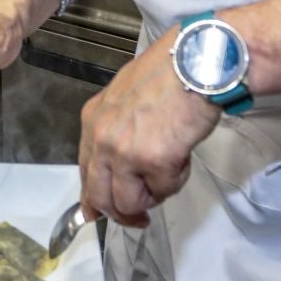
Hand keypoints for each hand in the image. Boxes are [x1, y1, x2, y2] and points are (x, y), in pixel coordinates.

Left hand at [77, 34, 220, 228]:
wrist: (195, 63)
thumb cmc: (169, 73)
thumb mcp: (126, 97)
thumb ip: (116, 129)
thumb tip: (115, 162)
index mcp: (93, 120)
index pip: (85, 171)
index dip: (93, 198)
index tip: (98, 213)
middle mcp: (102, 138)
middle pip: (100, 196)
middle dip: (121, 213)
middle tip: (139, 218)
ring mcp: (125, 152)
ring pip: (129, 203)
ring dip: (152, 196)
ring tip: (169, 172)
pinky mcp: (154, 161)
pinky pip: (163, 190)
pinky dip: (176, 180)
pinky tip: (183, 155)